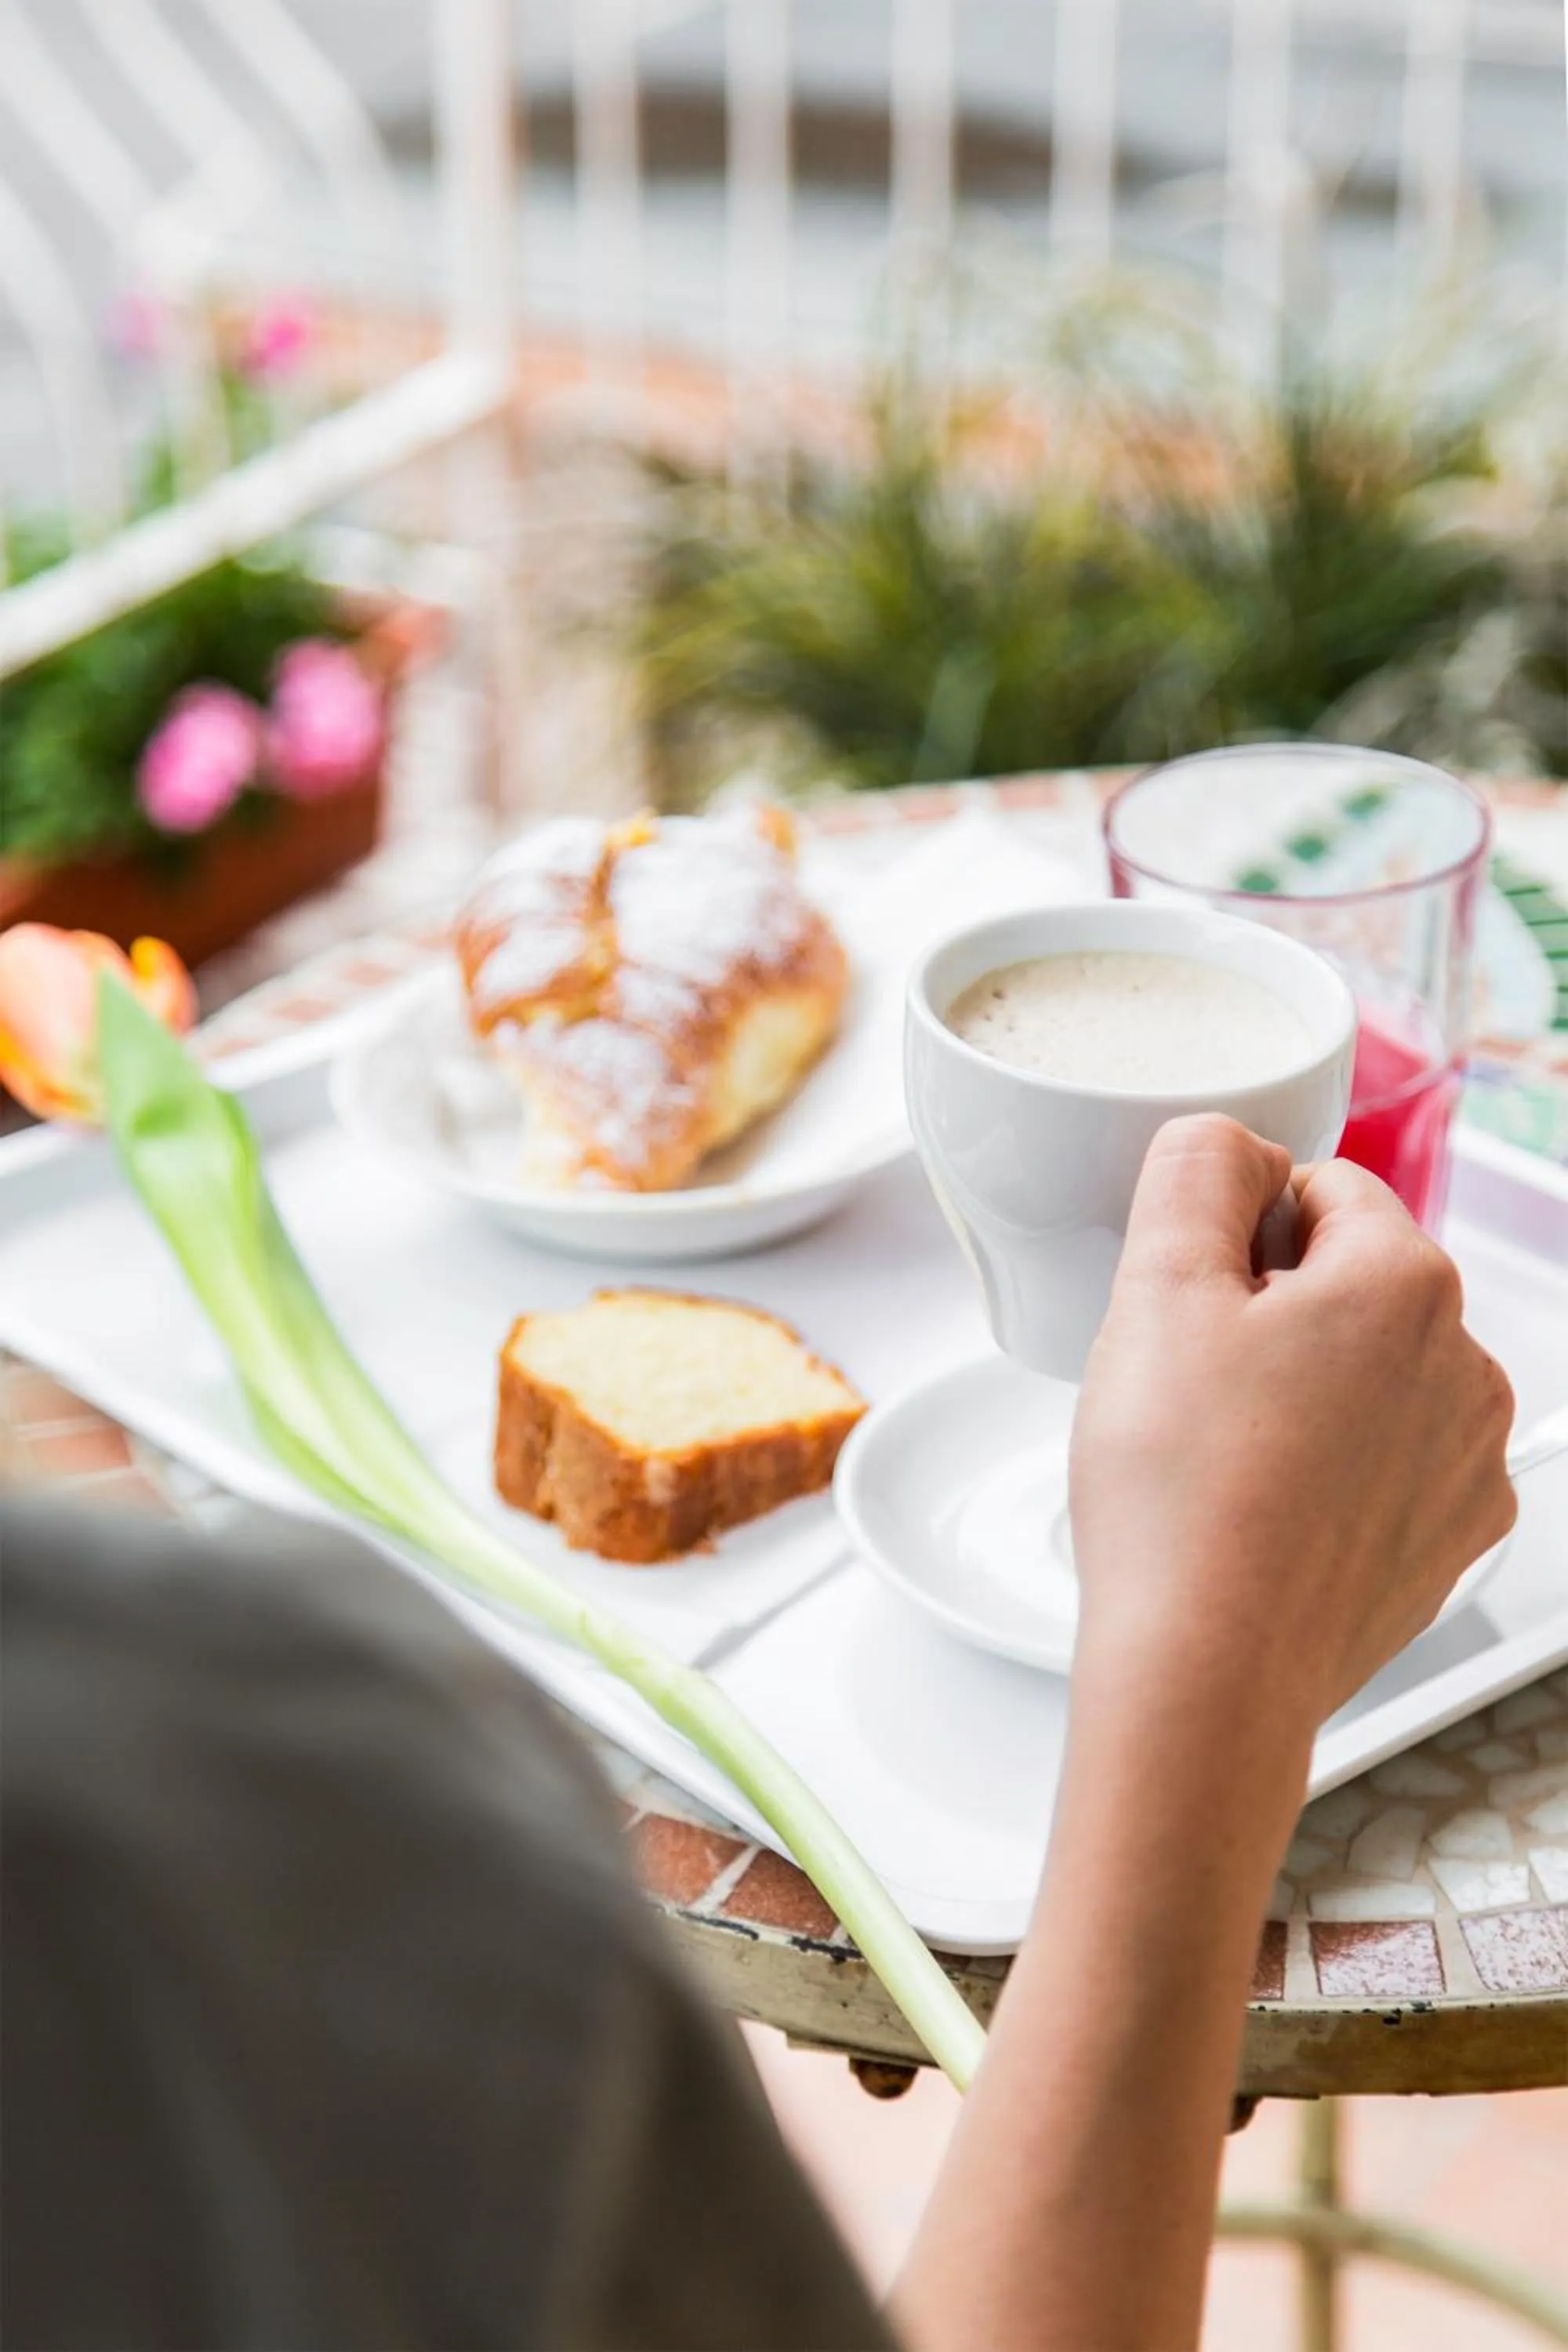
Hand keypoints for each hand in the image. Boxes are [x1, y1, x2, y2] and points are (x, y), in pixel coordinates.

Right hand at [1069, 1114, 1516, 1736]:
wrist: (1207, 1676)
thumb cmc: (1181, 1495)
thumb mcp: (1155, 1290)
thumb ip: (1194, 1172)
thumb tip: (1228, 1144)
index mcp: (1406, 1281)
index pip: (1323, 1189)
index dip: (1237, 1234)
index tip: (1188, 1305)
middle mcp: (1468, 1366)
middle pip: (1352, 1283)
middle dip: (1273, 1312)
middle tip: (1190, 1386)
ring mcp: (1467, 1465)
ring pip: (1370, 1375)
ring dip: (1303, 1390)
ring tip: (1224, 1457)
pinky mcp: (1448, 1542)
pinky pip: (1386, 1464)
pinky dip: (1330, 1471)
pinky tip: (1264, 1512)